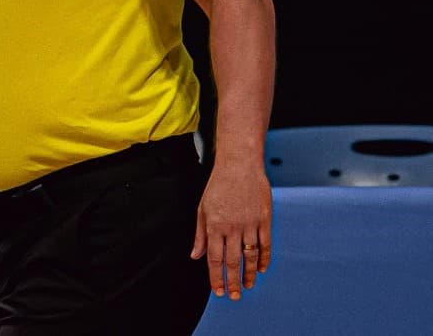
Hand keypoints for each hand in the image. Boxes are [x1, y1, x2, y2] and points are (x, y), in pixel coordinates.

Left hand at [191, 165, 272, 299]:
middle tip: (234, 296)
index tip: (218, 291)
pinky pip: (265, 245)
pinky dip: (264, 259)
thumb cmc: (218, 186)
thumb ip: (200, 234)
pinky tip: (261, 269)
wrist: (239, 166)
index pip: (214, 257)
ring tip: (247, 286)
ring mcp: (250, 224)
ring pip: (250, 256)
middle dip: (232, 281)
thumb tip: (195, 255)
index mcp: (214, 225)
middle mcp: (232, 227)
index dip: (216, 276)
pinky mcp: (264, 219)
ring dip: (249, 274)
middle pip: (233, 261)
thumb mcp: (202, 208)